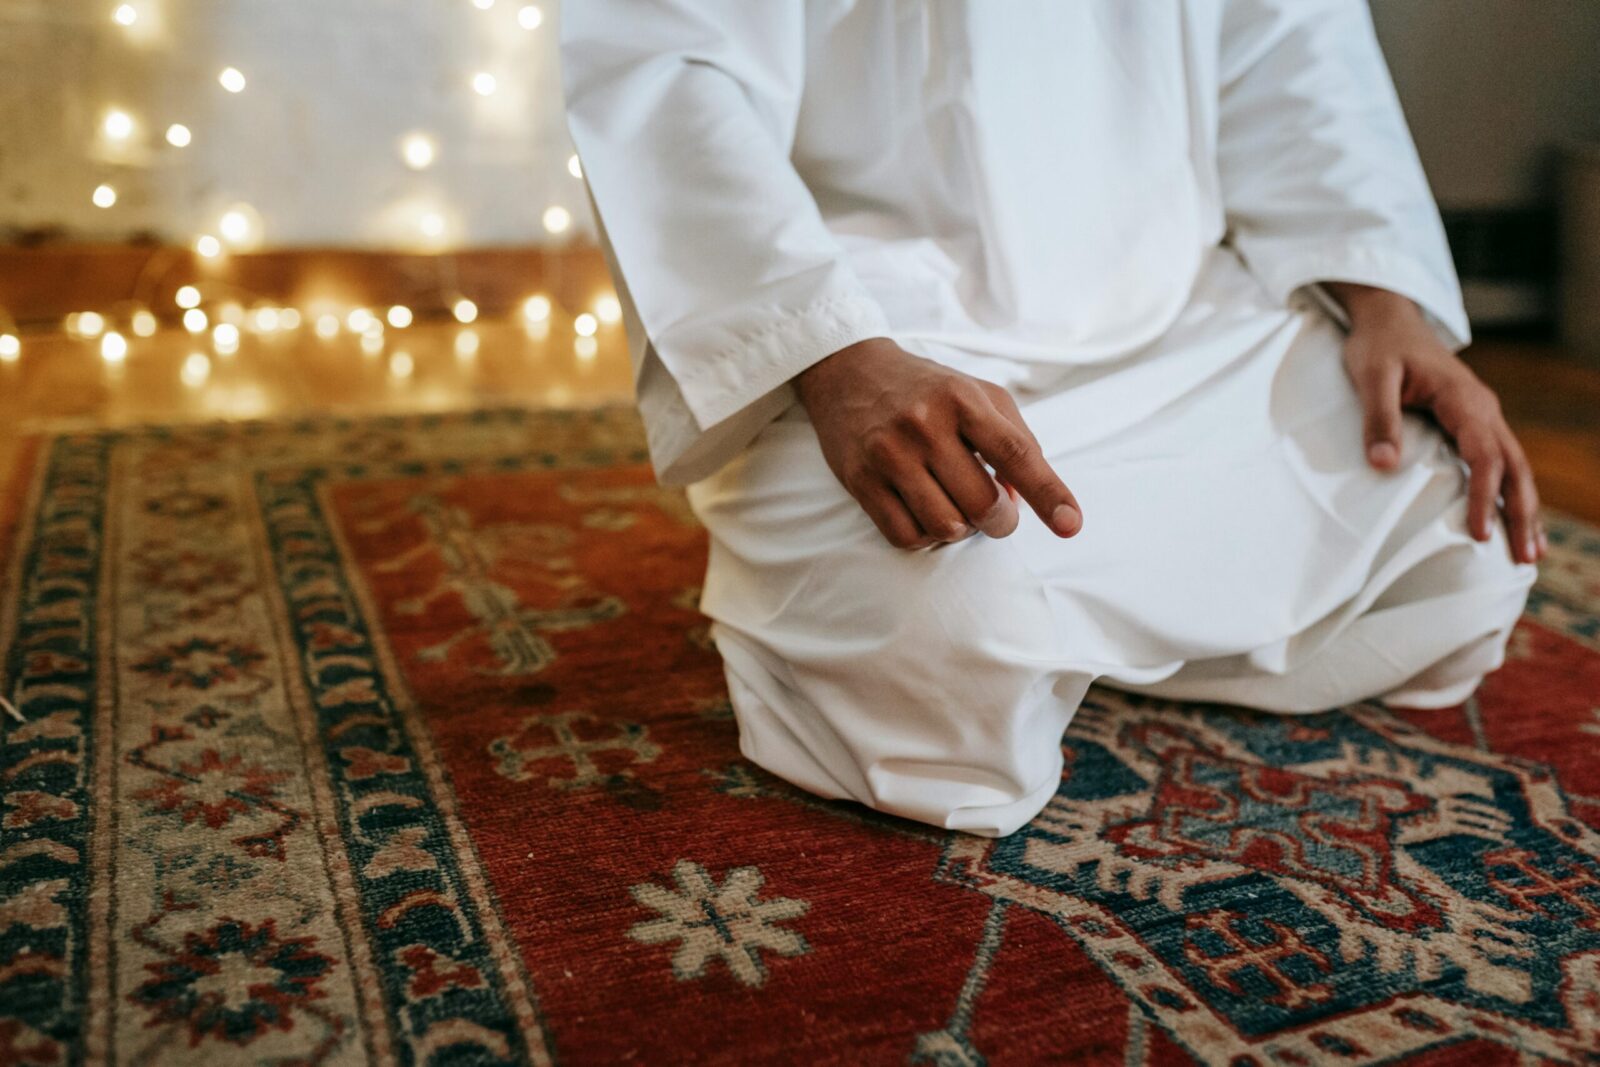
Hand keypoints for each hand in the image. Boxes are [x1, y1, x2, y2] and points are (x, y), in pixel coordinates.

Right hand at [793, 337, 1081, 549]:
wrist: (849, 373)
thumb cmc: (926, 390)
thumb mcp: (978, 394)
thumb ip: (1014, 438)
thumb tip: (1026, 496)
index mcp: (962, 399)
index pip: (1014, 453)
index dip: (1047, 493)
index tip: (1070, 525)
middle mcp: (924, 425)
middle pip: (981, 504)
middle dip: (1000, 522)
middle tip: (995, 514)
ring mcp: (889, 454)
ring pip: (945, 526)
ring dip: (960, 529)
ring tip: (955, 506)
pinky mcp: (860, 480)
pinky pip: (905, 535)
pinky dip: (925, 536)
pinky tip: (925, 513)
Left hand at [1326, 282, 1544, 563]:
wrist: (1388, 318)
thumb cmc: (1377, 346)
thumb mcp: (1371, 377)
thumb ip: (1378, 419)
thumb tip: (1384, 465)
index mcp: (1463, 399)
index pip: (1483, 455)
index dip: (1483, 496)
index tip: (1479, 534)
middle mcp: (1483, 408)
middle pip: (1513, 467)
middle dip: (1522, 514)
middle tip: (1525, 559)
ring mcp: (1482, 414)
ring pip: (1514, 466)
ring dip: (1524, 508)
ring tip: (1530, 552)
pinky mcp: (1473, 420)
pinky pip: (1500, 460)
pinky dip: (1510, 491)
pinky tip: (1511, 519)